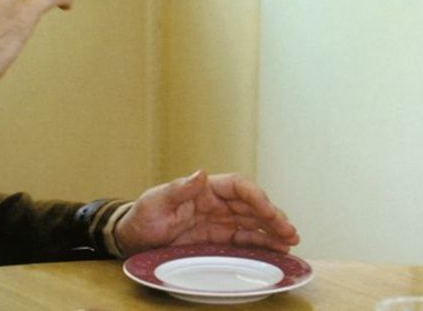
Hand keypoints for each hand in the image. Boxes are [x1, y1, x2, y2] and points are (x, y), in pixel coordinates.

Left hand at [114, 170, 299, 256]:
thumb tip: (201, 173)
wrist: (132, 240)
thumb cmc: (142, 218)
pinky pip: (244, 240)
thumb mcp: (154, 202)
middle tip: (290, 232)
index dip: (256, 196)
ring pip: (253, 223)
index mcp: (205, 189)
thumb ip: (177, 189)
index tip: (268, 211)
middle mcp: (217, 203)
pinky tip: (276, 250)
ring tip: (290, 242)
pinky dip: (261, 244)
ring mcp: (219, 222)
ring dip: (272, 231)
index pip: (238, 186)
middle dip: (273, 217)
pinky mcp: (218, 240)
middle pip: (252, 206)